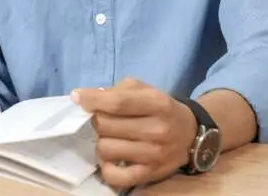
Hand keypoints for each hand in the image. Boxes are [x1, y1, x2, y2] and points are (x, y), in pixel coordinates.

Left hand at [71, 78, 196, 188]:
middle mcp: (157, 130)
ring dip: (101, 141)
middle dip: (97, 120)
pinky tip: (110, 158)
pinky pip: (115, 177)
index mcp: (157, 103)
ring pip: (105, 148)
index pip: (116, 103)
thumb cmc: (160, 108)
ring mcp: (154, 155)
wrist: (190, 135)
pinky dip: (106, 167)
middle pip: (106, 125)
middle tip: (102, 119)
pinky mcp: (149, 175)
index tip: (77, 97)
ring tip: (109, 137)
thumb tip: (84, 98)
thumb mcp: (144, 89)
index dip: (91, 100)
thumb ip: (117, 90)